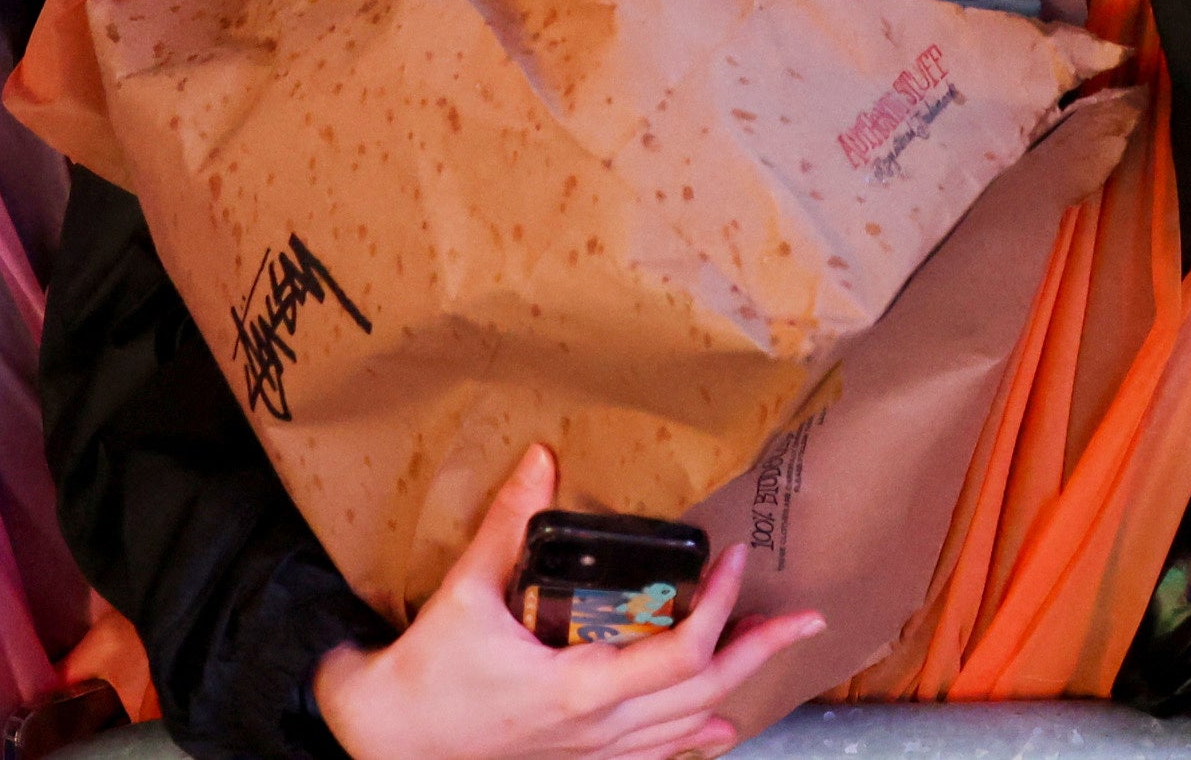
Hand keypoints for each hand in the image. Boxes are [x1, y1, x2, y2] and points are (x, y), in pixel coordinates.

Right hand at [309, 446, 821, 759]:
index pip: (681, 652)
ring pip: (689, 731)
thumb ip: (506, 526)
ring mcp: (594, 758)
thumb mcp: (464, 596)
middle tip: (804, 618)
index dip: (722, 606)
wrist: (387, 744)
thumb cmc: (424, 679)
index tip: (738, 559)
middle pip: (705, 695)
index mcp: (581, 691)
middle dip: (760, 652)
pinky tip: (717, 732)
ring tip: (771, 654)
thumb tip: (540, 460)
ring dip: (737, 690)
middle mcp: (600, 733)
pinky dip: (695, 741)